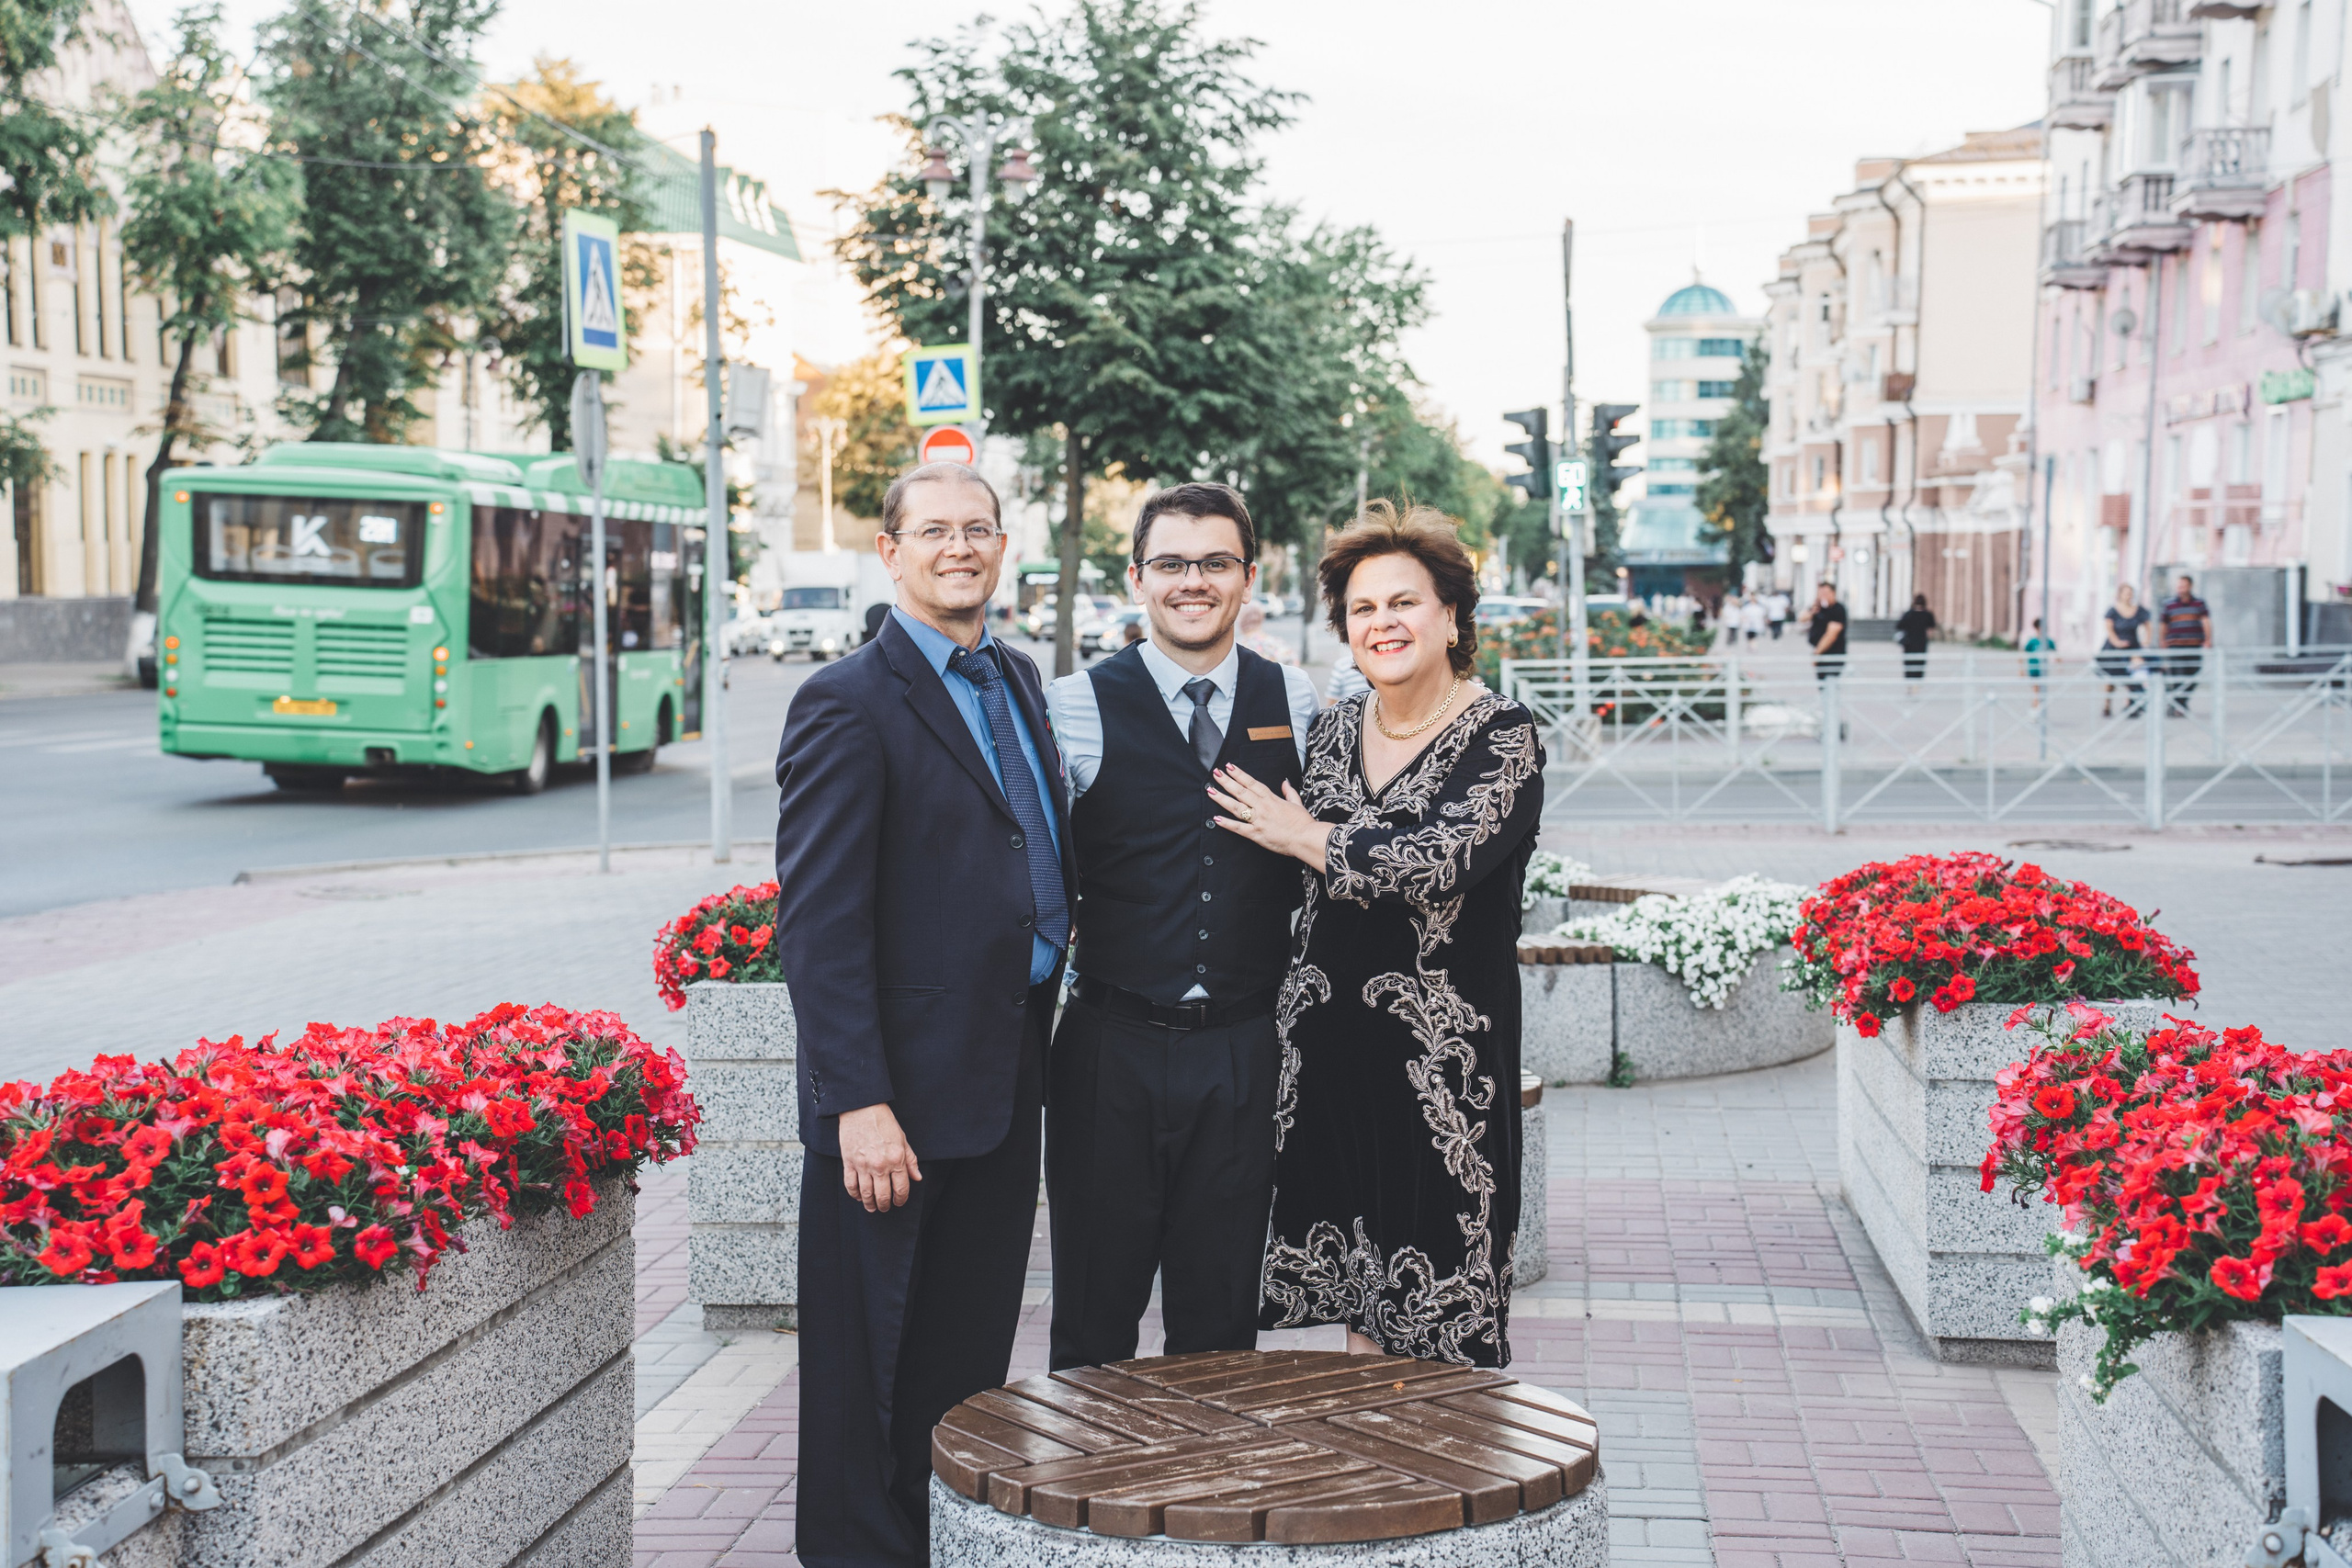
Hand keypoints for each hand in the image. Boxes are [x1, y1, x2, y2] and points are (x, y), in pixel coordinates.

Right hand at [838, 1103, 920, 1211]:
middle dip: (885, 1205)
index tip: (899, 1202)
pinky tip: (859, 1197)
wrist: (862, 1109)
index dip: (901, 1199)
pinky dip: (854, 1194)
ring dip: (870, 1204)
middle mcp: (880, 1165)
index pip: (901, 1188)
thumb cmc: (884, 1122)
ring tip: (873, 1207)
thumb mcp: (903, 1139)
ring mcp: (863, 1165)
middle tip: (886, 1208)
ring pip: (866, 1194)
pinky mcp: (848, 1162)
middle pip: (883, 1195)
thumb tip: (917, 1177)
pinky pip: (850, 1185)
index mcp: (896, 1159)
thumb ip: (911, 1160)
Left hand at [1208, 765, 1330, 871]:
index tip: (1229, 767)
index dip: (1240, 774)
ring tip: (1210, 791)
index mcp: (1272, 799)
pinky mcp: (1256, 834)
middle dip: (1226, 781)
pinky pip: (1238, 828)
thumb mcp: (1297, 803)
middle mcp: (1263, 807)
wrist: (1306, 838)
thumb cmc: (1303, 823)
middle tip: (1215, 773)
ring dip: (1222, 798)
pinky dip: (1227, 823)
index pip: (1252, 783)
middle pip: (1241, 791)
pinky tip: (1216, 818)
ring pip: (1237, 807)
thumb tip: (1284, 783)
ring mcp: (1258, 820)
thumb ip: (1289, 792)